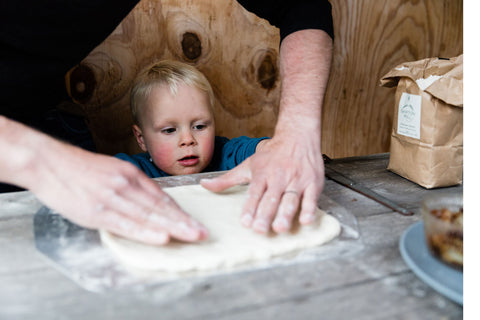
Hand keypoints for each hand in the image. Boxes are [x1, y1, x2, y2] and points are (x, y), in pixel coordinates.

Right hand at [0, 117, 207, 244]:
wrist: (49, 162)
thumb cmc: (80, 169)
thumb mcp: (112, 170)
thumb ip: (131, 185)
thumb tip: (151, 200)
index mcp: (130, 174)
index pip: (161, 197)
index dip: (179, 212)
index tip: (194, 222)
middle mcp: (125, 185)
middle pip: (160, 207)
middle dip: (183, 222)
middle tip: (202, 233)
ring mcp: (112, 198)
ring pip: (149, 216)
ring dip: (173, 228)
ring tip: (191, 236)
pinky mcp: (97, 211)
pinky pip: (126, 224)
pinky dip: (146, 232)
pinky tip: (161, 237)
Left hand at [201, 134, 324, 233]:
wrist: (297, 135)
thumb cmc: (271, 154)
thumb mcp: (247, 165)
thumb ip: (226, 179)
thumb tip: (203, 185)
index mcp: (262, 174)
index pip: (255, 193)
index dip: (250, 207)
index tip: (245, 222)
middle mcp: (279, 178)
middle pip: (271, 198)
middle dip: (266, 214)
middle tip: (260, 229)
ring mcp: (297, 181)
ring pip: (291, 199)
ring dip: (286, 214)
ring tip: (280, 228)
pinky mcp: (312, 183)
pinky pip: (312, 198)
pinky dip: (310, 209)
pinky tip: (306, 221)